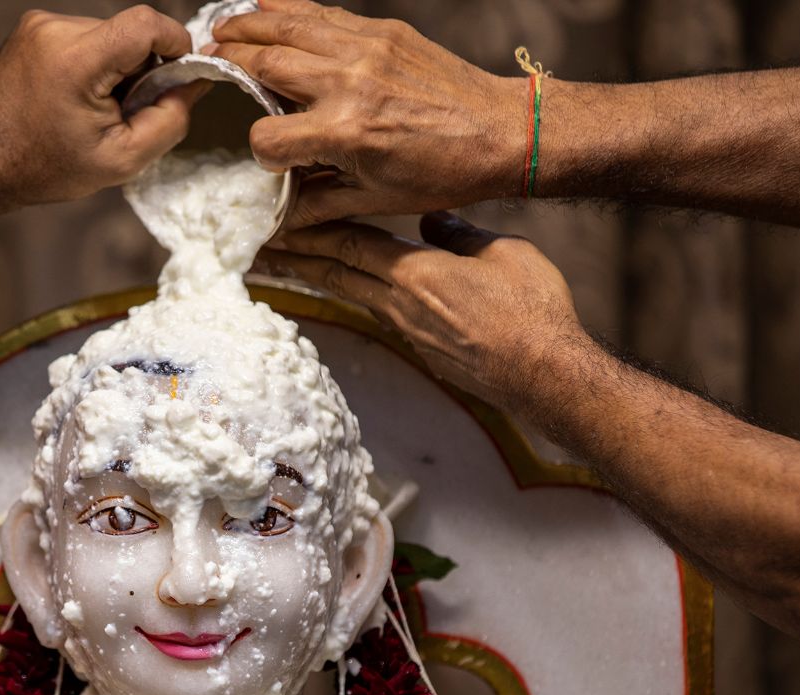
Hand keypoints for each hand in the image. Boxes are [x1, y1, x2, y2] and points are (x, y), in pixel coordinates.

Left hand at [0, 5, 201, 209]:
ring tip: (96, 110)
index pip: (146, 24)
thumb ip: (170, 119)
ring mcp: (40, 25)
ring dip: (117, 69)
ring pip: (109, 36)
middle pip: (129, 33)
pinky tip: (78, 98)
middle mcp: (55, 31)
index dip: (176, 44)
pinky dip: (95, 65)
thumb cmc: (44, 167)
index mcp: (76, 61)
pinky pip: (86, 38)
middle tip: (126, 113)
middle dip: (142, 70)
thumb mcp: (121, 160)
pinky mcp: (35, 28)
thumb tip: (196, 83)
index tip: (181, 74)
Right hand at [212, 0, 521, 224]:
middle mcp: (349, 83)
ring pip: (285, 26)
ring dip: (245, 25)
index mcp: (345, 132)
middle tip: (205, 65)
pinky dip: (287, 9)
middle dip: (227, 65)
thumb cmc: (443, 173)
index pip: (267, 136)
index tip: (270, 158)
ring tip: (220, 30)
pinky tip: (262, 9)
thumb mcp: (375, 200)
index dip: (260, 152)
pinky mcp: (382, 31)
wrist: (502, 132)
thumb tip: (277, 220)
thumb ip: (316, 203)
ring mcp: (365, 50)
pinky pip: (321, 12)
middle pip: (263, 63)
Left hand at [255, 213, 584, 411]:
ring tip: (284, 268)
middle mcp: (400, 304)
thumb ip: (461, 232)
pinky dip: (351, 296)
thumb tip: (432, 219)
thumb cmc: (531, 308)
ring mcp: (408, 330)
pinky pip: (376, 313)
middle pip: (336, 273)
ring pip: (351, 295)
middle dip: (296, 256)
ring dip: (315, 278)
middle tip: (258, 247)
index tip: (278, 219)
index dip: (312, 229)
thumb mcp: (502, 250)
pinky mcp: (422, 349)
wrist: (541, 372)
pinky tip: (347, 291)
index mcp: (415, 272)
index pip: (350, 243)